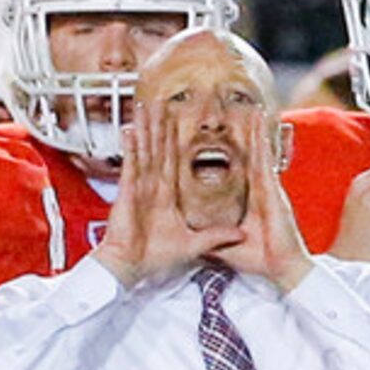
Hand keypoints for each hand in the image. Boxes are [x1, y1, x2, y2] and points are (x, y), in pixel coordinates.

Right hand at [93, 96, 245, 288]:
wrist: (132, 268)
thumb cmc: (155, 258)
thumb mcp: (194, 244)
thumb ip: (217, 236)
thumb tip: (241, 234)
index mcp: (166, 197)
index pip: (173, 161)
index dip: (176, 141)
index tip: (179, 120)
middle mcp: (151, 189)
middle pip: (158, 150)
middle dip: (159, 126)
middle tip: (161, 101)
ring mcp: (139, 189)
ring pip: (144, 152)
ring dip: (145, 129)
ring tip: (146, 106)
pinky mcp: (128, 194)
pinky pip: (131, 167)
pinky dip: (131, 149)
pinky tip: (131, 130)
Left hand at [217, 120, 314, 292]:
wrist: (282, 267)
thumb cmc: (260, 258)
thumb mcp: (225, 247)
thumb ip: (209, 238)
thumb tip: (189, 236)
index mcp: (247, 200)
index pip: (232, 171)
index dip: (223, 154)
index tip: (213, 137)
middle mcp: (257, 189)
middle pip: (245, 155)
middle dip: (239, 133)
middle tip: (230, 109)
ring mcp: (266, 186)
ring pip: (255, 150)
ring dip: (251, 127)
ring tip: (246, 104)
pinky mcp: (273, 188)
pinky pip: (264, 157)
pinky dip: (262, 138)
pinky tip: (259, 118)